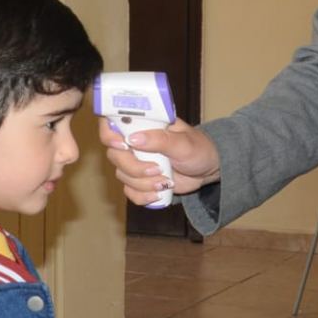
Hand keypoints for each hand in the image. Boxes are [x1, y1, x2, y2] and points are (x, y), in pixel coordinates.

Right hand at [99, 117, 219, 205]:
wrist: (207, 169)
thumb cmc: (198, 148)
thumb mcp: (184, 142)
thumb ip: (160, 139)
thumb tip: (134, 138)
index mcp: (145, 124)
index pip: (114, 121)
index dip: (110, 133)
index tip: (123, 145)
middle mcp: (136, 141)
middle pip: (115, 154)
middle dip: (134, 167)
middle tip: (157, 169)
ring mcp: (136, 161)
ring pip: (122, 175)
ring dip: (143, 183)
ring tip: (166, 182)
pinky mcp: (139, 180)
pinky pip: (129, 191)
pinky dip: (143, 196)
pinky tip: (159, 193)